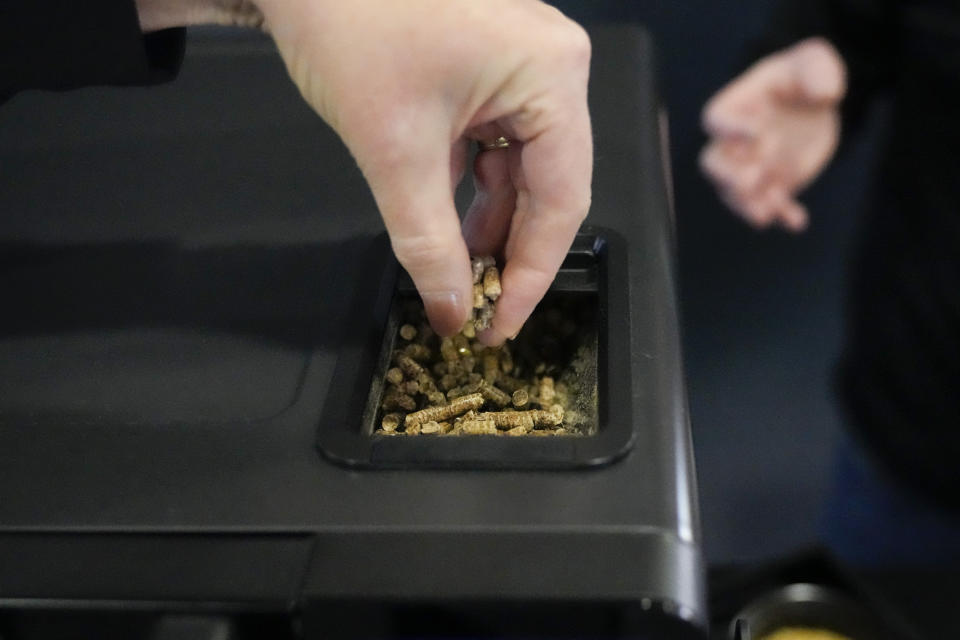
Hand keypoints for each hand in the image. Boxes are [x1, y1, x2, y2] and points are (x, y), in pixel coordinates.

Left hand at [251, 0, 592, 342]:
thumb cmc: (349, 26)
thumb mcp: (394, 151)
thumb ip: (428, 244)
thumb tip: (452, 312)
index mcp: (552, 75)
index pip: (562, 199)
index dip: (531, 274)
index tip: (500, 326)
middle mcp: (554, 65)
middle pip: (547, 184)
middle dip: (507, 249)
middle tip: (476, 307)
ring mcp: (523, 60)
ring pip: (519, 166)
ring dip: (486, 219)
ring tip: (457, 269)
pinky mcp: (490, 63)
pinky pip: (494, 139)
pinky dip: (468, 182)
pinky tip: (443, 216)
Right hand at [700, 37, 845, 231]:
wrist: (815, 104)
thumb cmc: (804, 76)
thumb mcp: (814, 61)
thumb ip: (817, 70)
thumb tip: (824, 95)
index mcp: (736, 107)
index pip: (716, 119)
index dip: (730, 129)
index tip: (760, 131)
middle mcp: (735, 142)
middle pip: (713, 164)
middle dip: (727, 176)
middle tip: (752, 178)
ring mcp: (752, 167)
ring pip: (734, 193)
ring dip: (747, 205)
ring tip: (765, 214)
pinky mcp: (773, 185)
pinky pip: (770, 205)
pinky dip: (781, 215)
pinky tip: (797, 221)